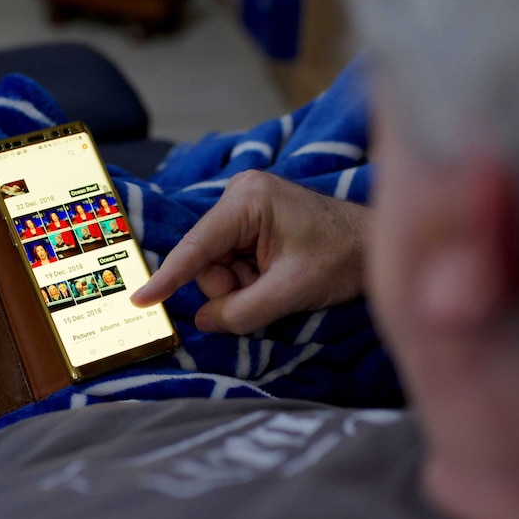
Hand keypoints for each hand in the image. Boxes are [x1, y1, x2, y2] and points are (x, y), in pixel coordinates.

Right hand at [131, 170, 368, 334]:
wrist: (378, 245)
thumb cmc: (344, 258)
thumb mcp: (291, 291)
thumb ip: (243, 310)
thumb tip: (203, 321)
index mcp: (248, 200)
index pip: (197, 247)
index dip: (169, 278)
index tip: (140, 300)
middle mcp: (240, 197)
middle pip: (206, 260)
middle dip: (230, 287)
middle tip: (266, 294)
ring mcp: (246, 209)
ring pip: (218, 266)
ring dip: (241, 287)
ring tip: (278, 285)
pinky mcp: (253, 224)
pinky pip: (232, 262)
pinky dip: (247, 281)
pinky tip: (274, 278)